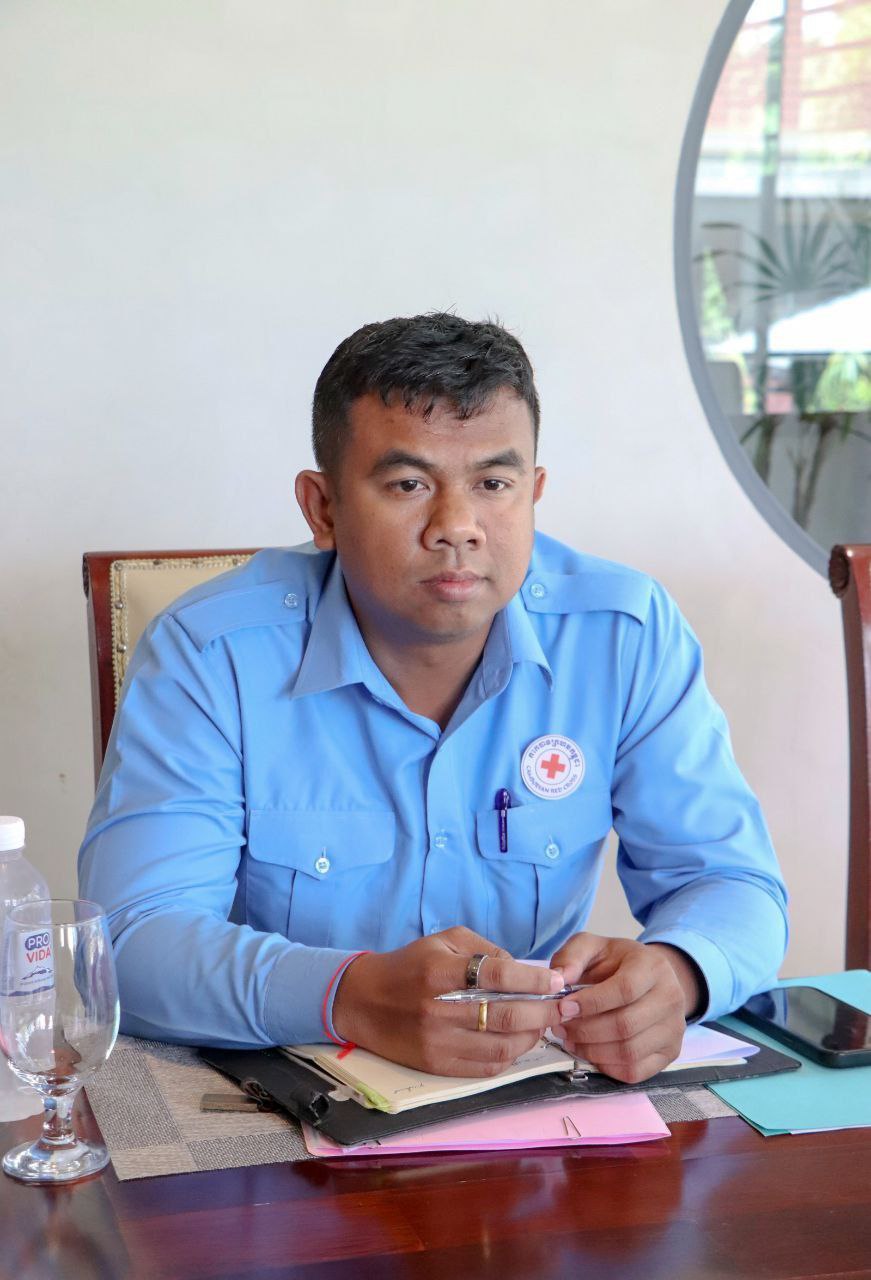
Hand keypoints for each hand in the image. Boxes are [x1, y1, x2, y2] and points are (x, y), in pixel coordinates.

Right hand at [332, 926, 565, 1076]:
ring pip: (501, 1047)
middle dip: (543, 1012)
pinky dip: (510, 1057)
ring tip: (543, 1024)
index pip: (498, 976)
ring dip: (531, 1037)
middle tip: (562, 1006)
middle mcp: (438, 1009)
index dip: (534, 979)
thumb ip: (484, 949)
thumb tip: (521, 970)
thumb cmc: (409, 965)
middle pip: (506, 1016)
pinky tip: (518, 1043)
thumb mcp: (444, 940)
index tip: (556, 981)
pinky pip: (485, 1068)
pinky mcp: (436, 1065)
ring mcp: (437, 1042)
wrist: (362, 1000)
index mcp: (440, 972)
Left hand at [550, 934, 701, 1083]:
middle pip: (626, 1025)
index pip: (625, 990)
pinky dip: (607, 1067)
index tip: (563, 1007)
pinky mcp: (670, 1052)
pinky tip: (590, 1052)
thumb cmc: (616, 963)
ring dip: (592, 1051)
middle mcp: (671, 997)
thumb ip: (572, 956)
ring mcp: (674, 1028)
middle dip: (586, 1030)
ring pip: (629, 1051)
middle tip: (561, 1027)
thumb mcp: (592, 947)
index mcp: (654, 966)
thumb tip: (558, 979)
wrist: (648, 977)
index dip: (591, 1003)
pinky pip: (636, 1071)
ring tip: (571, 1040)